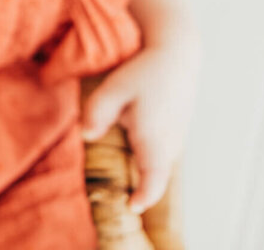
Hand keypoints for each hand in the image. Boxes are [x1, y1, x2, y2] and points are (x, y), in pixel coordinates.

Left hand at [80, 41, 200, 213]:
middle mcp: (170, 143)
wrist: (176, 55)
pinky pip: (162, 154)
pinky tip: (135, 140)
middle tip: (117, 193)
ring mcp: (177, 139)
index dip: (144, 197)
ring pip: (159, 165)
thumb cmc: (145, 70)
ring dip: (145, 172)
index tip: (131, 207)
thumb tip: (86, 136)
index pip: (154, 179)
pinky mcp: (177, 133)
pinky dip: (150, 157)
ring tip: (125, 168)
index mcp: (154, 137)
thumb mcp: (116, 87)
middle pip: (155, 176)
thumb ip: (98, 112)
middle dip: (140, 187)